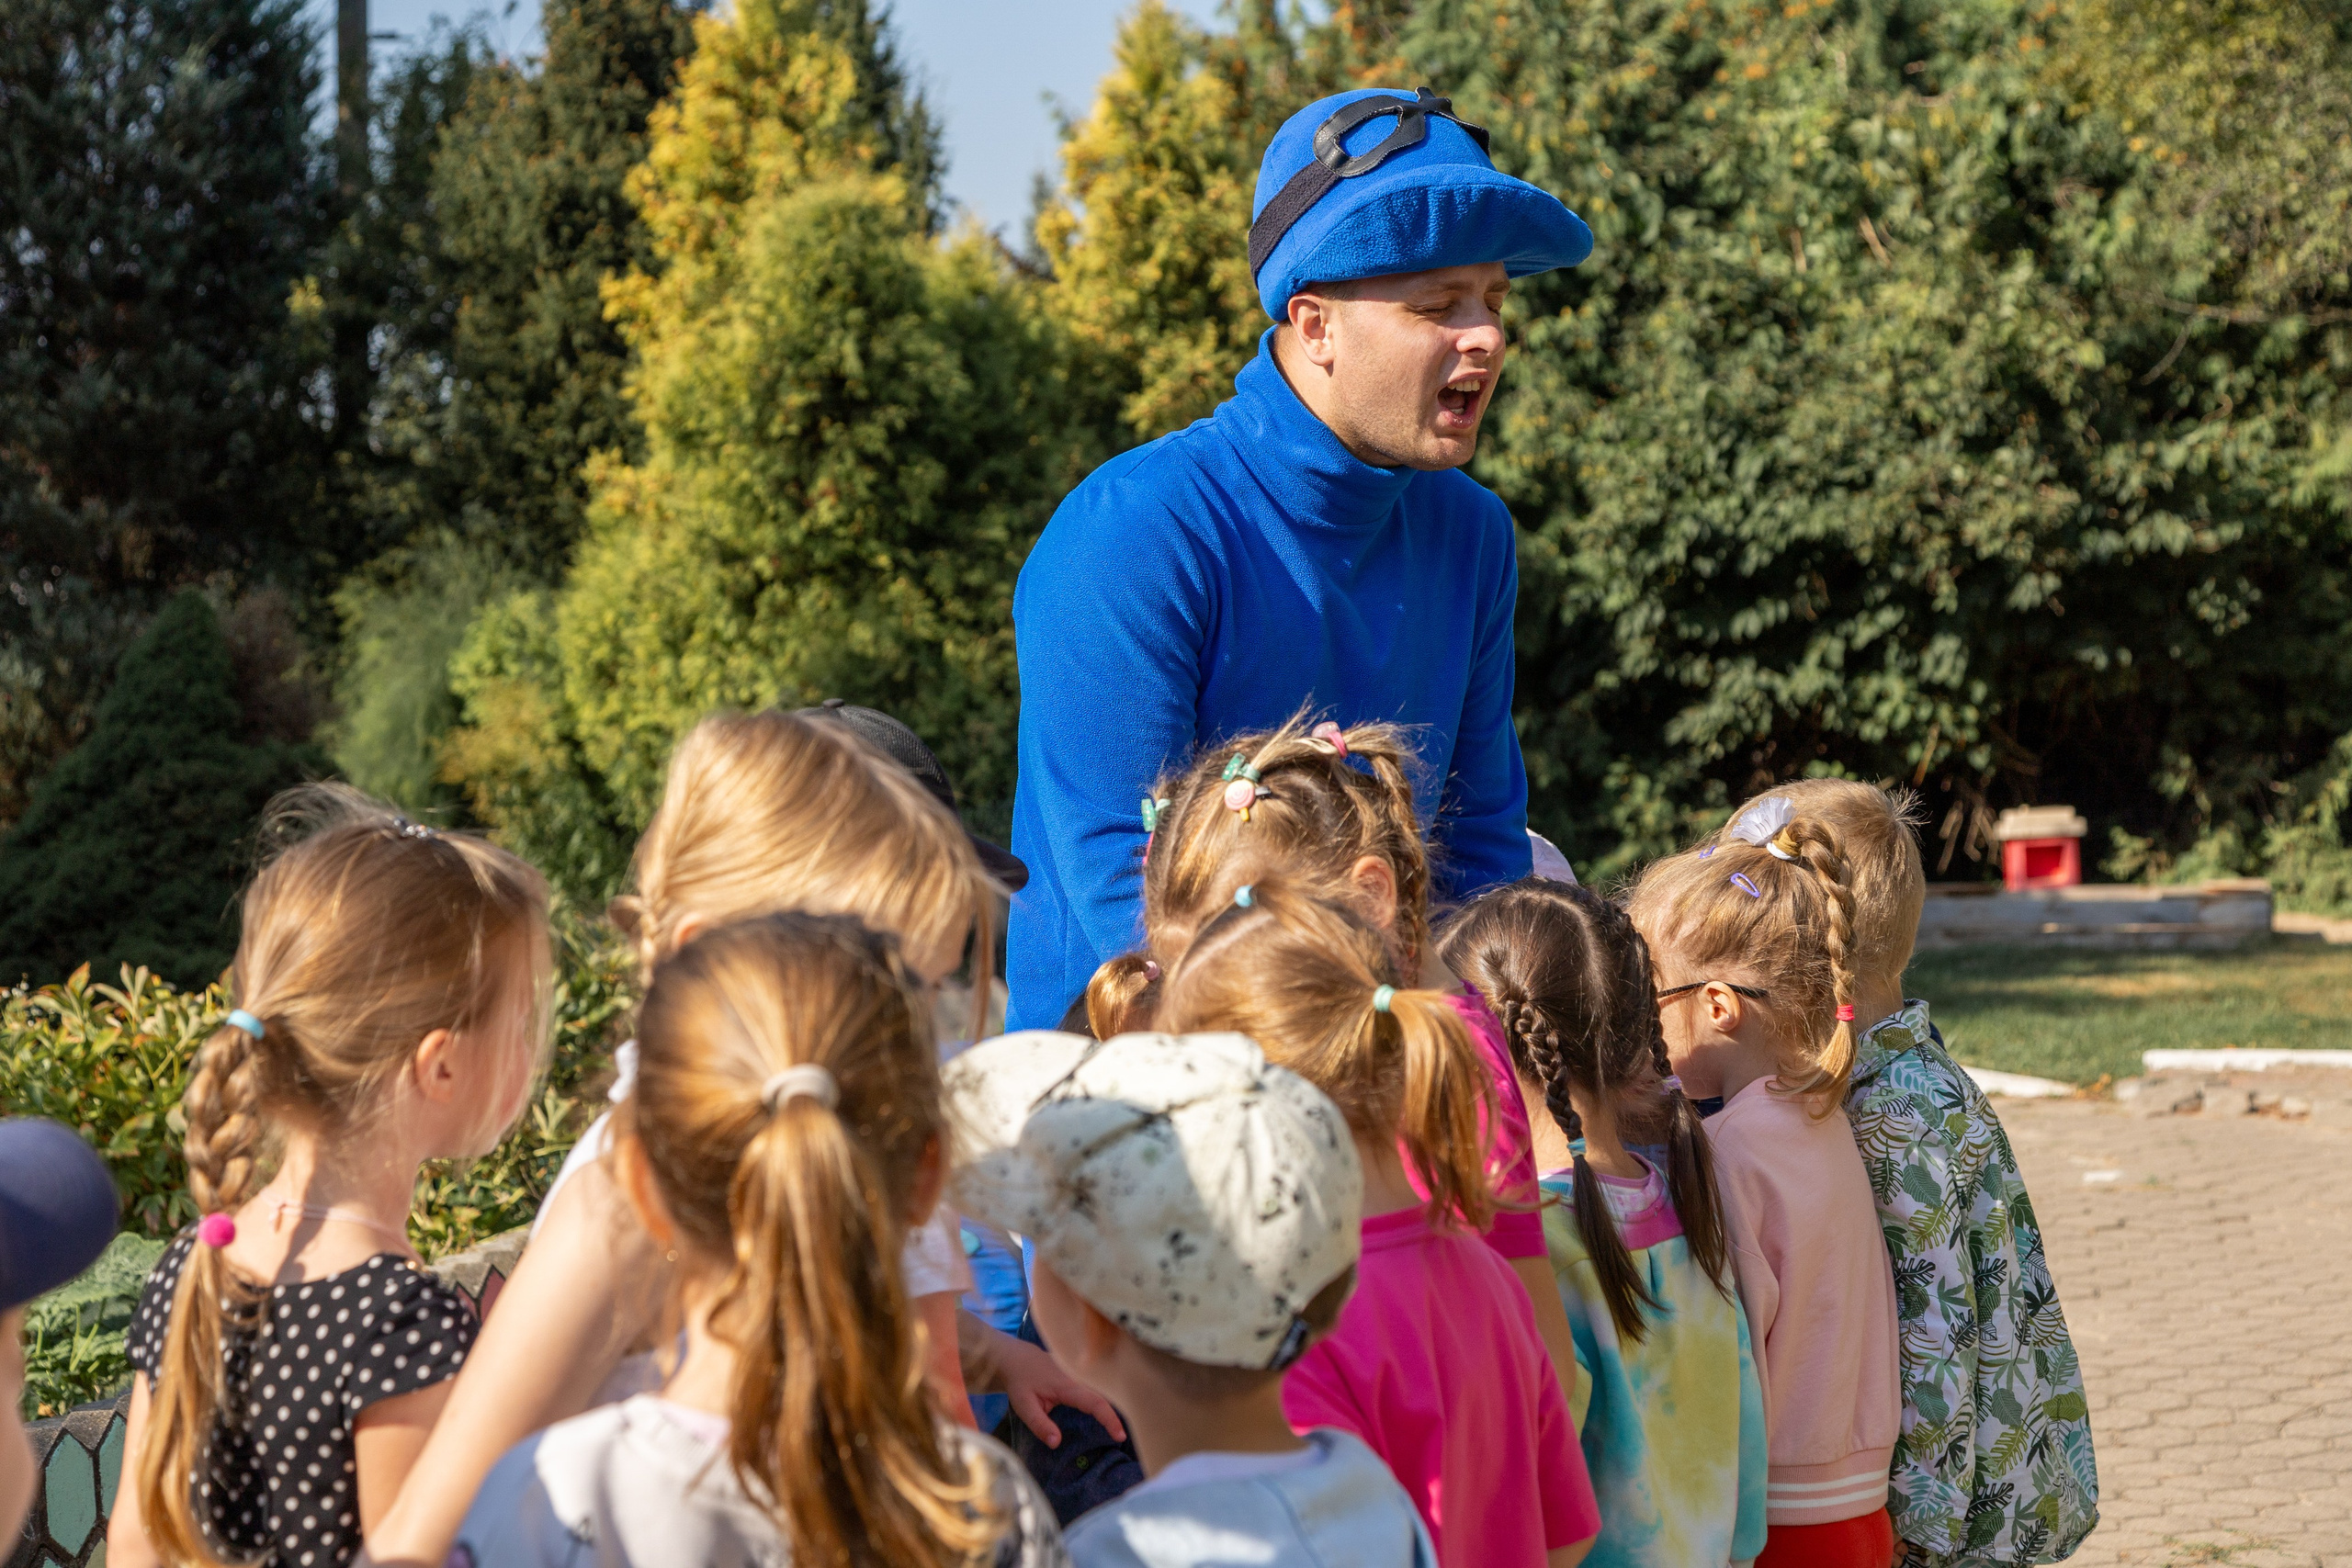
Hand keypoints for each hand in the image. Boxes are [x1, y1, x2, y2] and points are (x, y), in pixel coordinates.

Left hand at [990, 1328, 1125, 1447]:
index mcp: (1068, 1386)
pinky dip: (1106, 1395)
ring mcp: (1081, 1372)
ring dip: (1114, 1403)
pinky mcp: (1080, 1371)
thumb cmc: (1020, 1383)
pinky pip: (1097, 1384)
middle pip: (1105, 1396)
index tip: (1120, 1436)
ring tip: (1119, 1425)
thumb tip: (1057, 1443)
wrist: (1017, 1358)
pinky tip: (1113, 1403)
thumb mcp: (1024, 1406)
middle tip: (1122, 1436)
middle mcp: (1079, 1377)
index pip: (1096, 1403)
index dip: (1110, 1419)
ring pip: (1102, 1388)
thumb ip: (1040, 1425)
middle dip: (1116, 1415)